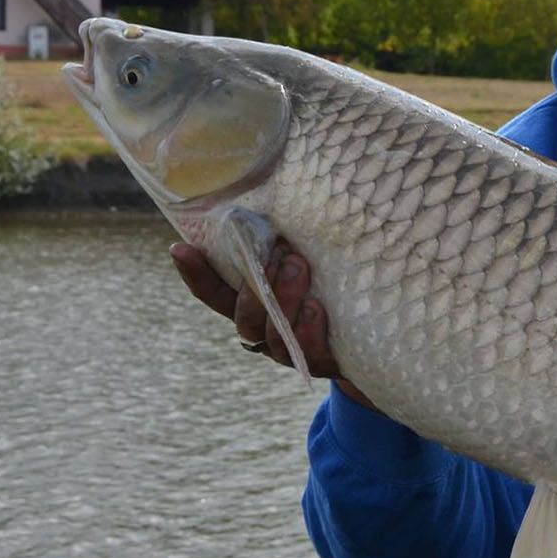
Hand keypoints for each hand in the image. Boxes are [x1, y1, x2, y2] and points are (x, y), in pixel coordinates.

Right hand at [169, 240, 376, 410]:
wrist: (377, 337)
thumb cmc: (333, 288)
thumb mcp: (307, 263)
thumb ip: (284, 245)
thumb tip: (275, 194)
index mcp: (252, 305)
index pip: (213, 294)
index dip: (195, 274)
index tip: (180, 248)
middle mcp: (264, 332)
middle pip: (243, 317)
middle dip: (257, 285)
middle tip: (281, 253)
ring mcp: (289, 351)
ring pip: (271, 335)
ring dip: (283, 298)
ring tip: (300, 267)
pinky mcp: (319, 364)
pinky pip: (306, 354)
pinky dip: (308, 330)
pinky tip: (316, 308)